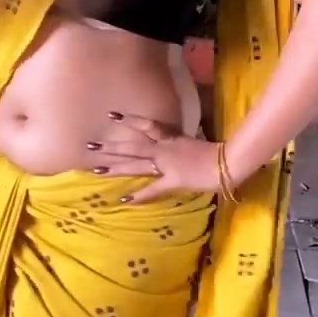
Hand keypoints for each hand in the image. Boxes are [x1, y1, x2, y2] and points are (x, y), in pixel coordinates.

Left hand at [84, 113, 219, 203]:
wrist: (228, 161)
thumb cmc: (217, 150)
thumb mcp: (195, 141)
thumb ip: (182, 143)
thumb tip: (177, 144)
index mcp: (171, 137)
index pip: (146, 125)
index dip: (129, 120)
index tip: (111, 116)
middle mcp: (164, 148)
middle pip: (132, 146)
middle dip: (111, 147)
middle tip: (89, 146)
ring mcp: (166, 164)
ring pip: (136, 165)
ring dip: (116, 167)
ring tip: (95, 169)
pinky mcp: (172, 180)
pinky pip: (152, 189)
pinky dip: (138, 195)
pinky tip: (122, 199)